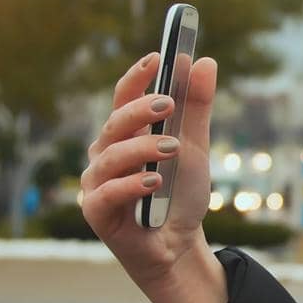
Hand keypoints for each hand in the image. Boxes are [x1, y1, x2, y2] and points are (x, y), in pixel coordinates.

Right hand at [81, 52, 218, 293]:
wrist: (178, 245)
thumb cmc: (177, 195)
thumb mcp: (194, 147)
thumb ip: (197, 107)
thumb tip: (205, 61)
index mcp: (125, 134)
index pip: (124, 97)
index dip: (138, 76)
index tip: (159, 57)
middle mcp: (105, 154)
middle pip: (116, 123)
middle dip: (142, 110)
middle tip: (170, 104)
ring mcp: (97, 183)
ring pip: (111, 156)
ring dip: (142, 148)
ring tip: (173, 149)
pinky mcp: (97, 212)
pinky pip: (107, 193)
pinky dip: (130, 185)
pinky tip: (153, 181)